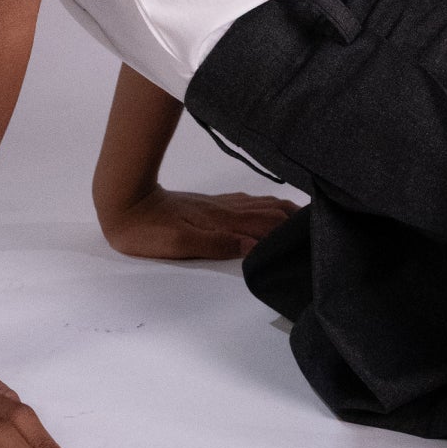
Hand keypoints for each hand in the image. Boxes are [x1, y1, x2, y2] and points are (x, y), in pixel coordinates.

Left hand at [99, 184, 299, 260]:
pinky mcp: (214, 202)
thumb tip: (251, 247)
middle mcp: (228, 210)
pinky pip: (251, 201)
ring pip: (264, 204)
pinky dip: (270, 205)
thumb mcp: (178, 244)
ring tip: (306, 219)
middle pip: (272, 212)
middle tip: (320, 230)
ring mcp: (222, 204)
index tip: (312, 240)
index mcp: (223, 222)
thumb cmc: (148, 230)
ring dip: (286, 211)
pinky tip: (273, 209)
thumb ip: (215, 244)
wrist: (126, 201)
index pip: (266, 226)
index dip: (288, 233)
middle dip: (296, 220)